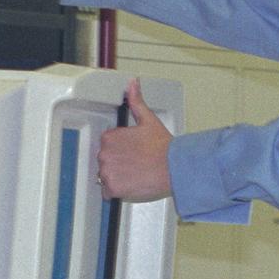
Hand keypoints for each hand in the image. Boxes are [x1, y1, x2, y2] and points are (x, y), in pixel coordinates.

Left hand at [98, 81, 172, 201]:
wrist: (173, 168)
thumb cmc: (163, 148)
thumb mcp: (148, 119)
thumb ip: (136, 102)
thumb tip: (132, 85)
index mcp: (110, 138)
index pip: (106, 145)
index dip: (119, 149)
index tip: (130, 152)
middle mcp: (105, 154)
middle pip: (105, 161)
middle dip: (117, 163)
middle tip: (135, 164)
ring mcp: (107, 172)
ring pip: (105, 177)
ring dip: (116, 177)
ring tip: (135, 175)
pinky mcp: (112, 188)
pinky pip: (106, 193)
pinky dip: (116, 192)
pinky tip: (130, 185)